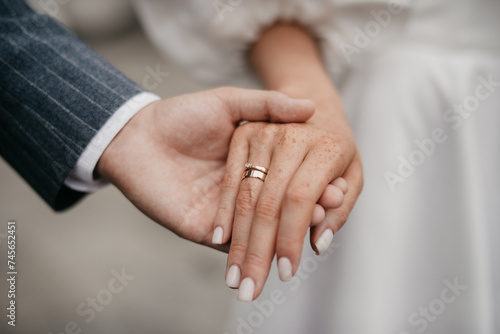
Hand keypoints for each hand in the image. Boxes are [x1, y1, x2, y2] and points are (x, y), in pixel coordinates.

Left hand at [96, 87, 315, 250]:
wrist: (134, 136)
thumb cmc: (181, 116)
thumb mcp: (229, 103)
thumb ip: (268, 105)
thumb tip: (311, 106)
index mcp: (252, 164)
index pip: (291, 180)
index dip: (314, 184)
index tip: (337, 184)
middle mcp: (243, 192)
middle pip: (282, 209)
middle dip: (309, 209)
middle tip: (333, 204)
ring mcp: (225, 213)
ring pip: (263, 230)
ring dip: (289, 230)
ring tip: (317, 220)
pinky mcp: (205, 229)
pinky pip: (235, 242)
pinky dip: (258, 241)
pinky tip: (280, 236)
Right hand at [215, 116, 361, 300]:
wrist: (317, 107)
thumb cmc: (339, 147)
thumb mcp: (354, 173)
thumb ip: (341, 209)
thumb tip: (318, 244)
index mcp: (327, 148)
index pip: (302, 199)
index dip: (291, 238)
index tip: (286, 273)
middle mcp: (293, 138)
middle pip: (270, 202)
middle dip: (259, 251)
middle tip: (249, 290)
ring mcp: (264, 134)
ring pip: (248, 194)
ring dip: (238, 240)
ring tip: (233, 277)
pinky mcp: (243, 134)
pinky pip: (232, 178)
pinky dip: (225, 211)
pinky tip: (220, 239)